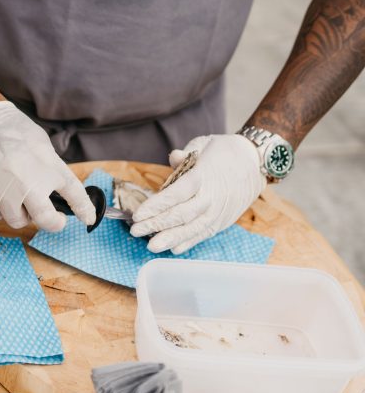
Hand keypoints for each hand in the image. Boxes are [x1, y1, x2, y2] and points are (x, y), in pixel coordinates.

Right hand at [0, 101, 95, 230]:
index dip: (85, 211)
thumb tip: (60, 196)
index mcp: (48, 168)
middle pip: (46, 219)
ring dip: (20, 214)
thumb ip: (53, 173)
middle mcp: (29, 183)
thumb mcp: (44, 148)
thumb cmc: (15, 133)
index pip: (75, 195)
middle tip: (53, 219)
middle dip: (53, 223)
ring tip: (17, 196)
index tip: (88, 218)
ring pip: (17, 221)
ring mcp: (5, 192)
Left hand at [129, 134, 264, 253]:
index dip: (156, 206)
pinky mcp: (224, 220)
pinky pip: (205, 233)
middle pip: (181, 214)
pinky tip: (174, 248)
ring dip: (171, 239)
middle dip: (156, 225)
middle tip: (135, 231)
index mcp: (202, 176)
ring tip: (151, 247)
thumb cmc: (225, 151)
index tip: (137, 215)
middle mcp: (211, 196)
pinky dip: (190, 242)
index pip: (176, 194)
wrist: (257, 161)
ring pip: (193, 228)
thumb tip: (174, 158)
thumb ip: (185, 154)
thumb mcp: (204, 144)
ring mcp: (218, 211)